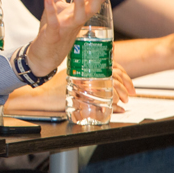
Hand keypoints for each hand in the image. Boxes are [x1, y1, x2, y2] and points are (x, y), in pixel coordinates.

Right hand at [4, 62, 134, 112]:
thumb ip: (87, 80)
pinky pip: (103, 95)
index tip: (128, 84)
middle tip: (131, 93)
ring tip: (124, 101)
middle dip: (126, 83)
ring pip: (111, 83)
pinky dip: (113, 103)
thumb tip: (107, 92)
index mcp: (86, 65)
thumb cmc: (55, 88)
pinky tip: (118, 107)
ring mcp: (84, 81)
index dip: (123, 74)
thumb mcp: (72, 79)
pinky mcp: (82, 92)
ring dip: (121, 93)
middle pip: (114, 73)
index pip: (111, 64)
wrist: (42, 95)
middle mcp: (86, 71)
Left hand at [28, 0, 109, 76]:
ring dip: (80, 2)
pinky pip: (53, 23)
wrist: (44, 55)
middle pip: (92, 7)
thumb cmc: (54, 28)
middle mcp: (76, 21)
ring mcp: (65, 29)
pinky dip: (51, 11)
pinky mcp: (52, 35)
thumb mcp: (56, 2)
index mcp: (80, 13)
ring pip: (78, 17)